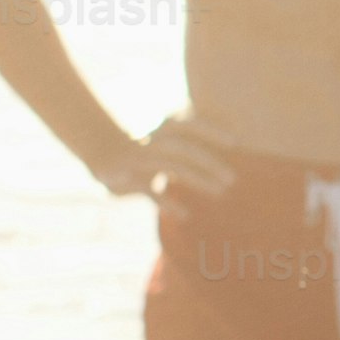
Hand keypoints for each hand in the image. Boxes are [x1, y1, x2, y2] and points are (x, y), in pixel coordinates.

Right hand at [125, 113, 247, 205]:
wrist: (103, 156)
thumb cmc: (148, 150)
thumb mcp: (169, 142)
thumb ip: (195, 142)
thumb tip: (236, 139)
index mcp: (164, 129)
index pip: (189, 123)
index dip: (212, 130)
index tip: (236, 142)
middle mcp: (152, 140)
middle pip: (183, 147)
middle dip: (209, 161)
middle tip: (232, 178)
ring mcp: (140, 158)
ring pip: (171, 166)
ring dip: (198, 179)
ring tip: (221, 193)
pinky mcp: (128, 177)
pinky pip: (150, 191)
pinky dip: (167, 203)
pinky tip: (184, 215)